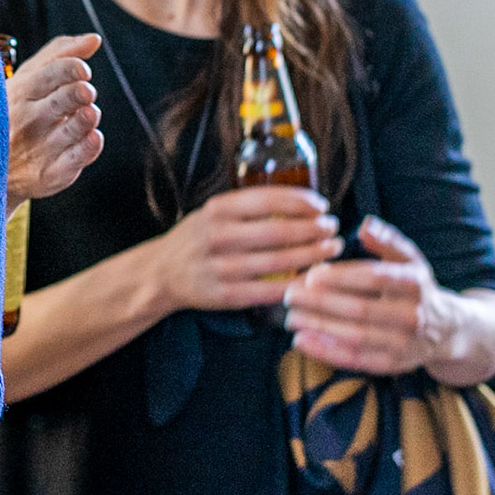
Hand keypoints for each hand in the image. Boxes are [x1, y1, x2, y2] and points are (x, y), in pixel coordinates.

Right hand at [5, 34, 104, 209]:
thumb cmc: (15, 110)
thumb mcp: (28, 78)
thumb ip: (60, 55)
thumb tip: (94, 39)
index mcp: (22, 92)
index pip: (47, 75)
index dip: (69, 69)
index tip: (84, 70)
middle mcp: (29, 120)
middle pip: (60, 102)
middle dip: (77, 93)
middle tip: (87, 91)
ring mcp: (40, 147)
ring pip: (71, 131)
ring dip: (85, 120)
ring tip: (90, 113)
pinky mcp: (51, 173)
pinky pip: (75, 160)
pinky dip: (89, 147)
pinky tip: (93, 137)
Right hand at [154, 186, 341, 313]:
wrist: (161, 273)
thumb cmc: (196, 239)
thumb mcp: (212, 213)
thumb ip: (247, 208)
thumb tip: (300, 203)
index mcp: (216, 210)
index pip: (267, 199)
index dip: (301, 201)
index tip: (322, 205)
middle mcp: (217, 236)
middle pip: (278, 231)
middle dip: (313, 229)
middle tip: (333, 228)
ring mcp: (220, 267)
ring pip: (278, 262)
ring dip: (312, 255)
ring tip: (331, 249)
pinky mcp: (226, 295)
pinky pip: (270, 290)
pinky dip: (296, 284)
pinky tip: (313, 279)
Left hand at [283, 217, 456, 374]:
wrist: (447, 330)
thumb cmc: (415, 287)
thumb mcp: (409, 259)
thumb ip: (387, 241)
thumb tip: (365, 225)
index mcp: (413, 284)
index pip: (373, 278)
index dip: (341, 277)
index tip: (310, 274)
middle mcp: (411, 316)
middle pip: (360, 310)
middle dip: (320, 303)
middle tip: (289, 295)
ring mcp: (403, 343)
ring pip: (355, 337)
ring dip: (318, 327)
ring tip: (289, 316)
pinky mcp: (393, 364)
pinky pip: (356, 360)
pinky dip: (326, 352)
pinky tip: (300, 340)